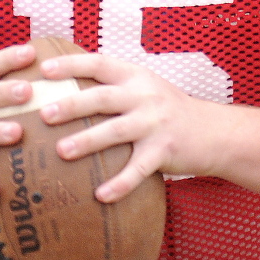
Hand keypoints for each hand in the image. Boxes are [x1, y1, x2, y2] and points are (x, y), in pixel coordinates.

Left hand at [37, 53, 217, 202]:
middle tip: (44, 113)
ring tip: (61, 152)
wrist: (214, 132)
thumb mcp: (144, 86)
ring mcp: (155, 124)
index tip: (44, 69)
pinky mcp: (164, 151)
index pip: (99, 63)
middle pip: (103, 97)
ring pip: (116, 131)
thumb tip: (64, 87)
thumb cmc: (167, 109)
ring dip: (87, 141)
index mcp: (135, 76)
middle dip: (72, 104)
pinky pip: (138, 169)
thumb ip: (113, 85)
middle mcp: (144, 96)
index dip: (71, 64)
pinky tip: (100, 195)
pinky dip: (119, 183)